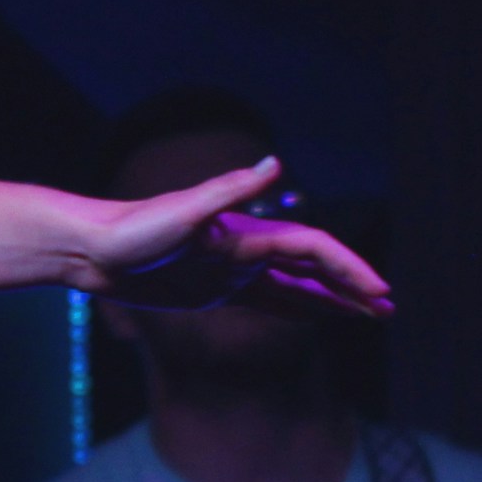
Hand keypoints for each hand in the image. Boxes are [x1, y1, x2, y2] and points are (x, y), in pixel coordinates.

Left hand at [77, 157, 392, 316]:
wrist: (93, 247)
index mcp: (247, 232)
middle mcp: (247, 248)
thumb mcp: (183, 211)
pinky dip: (298, 308)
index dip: (348, 269)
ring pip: (297, 285)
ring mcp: (233, 268)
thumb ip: (229, 190)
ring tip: (370, 315)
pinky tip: (317, 319)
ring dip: (333, 298)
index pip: (314, 249)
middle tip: (388, 308)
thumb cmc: (133, 228)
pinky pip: (268, 300)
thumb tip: (274, 162)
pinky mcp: (214, 290)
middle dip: (352, 285)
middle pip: (314, 266)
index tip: (377, 293)